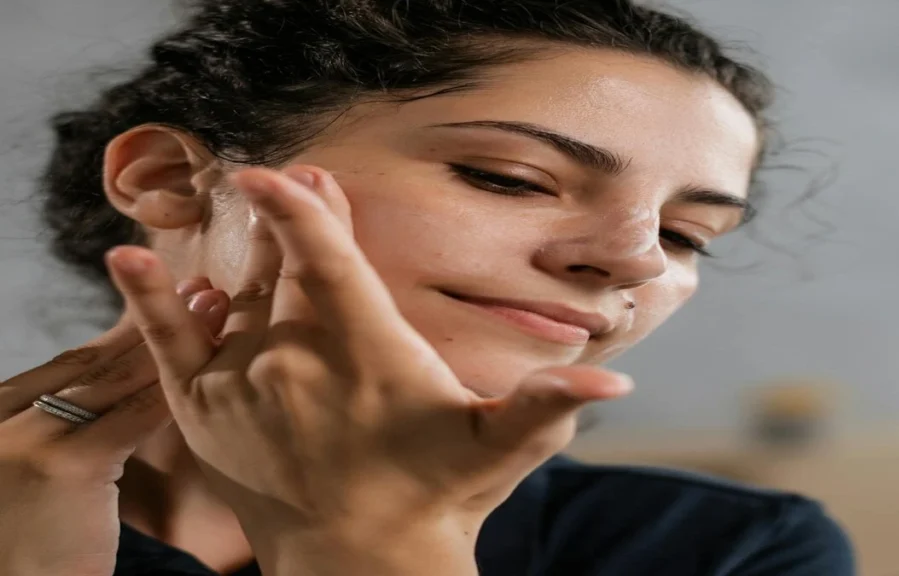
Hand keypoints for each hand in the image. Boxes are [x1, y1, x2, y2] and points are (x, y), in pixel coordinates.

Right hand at [0, 279, 226, 575]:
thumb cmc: (30, 550)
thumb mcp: (38, 477)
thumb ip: (66, 433)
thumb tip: (118, 392)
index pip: (73, 363)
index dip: (125, 331)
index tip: (170, 297)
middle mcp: (5, 419)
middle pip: (94, 361)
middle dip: (154, 320)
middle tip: (202, 288)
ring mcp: (30, 440)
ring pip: (115, 380)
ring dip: (172, 339)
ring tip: (215, 307)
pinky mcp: (64, 467)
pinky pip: (131, 418)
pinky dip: (172, 390)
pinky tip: (210, 367)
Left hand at [107, 165, 633, 575]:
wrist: (362, 562)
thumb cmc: (437, 496)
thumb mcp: (499, 449)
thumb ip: (549, 407)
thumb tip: (616, 382)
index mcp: (368, 353)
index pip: (328, 261)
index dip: (302, 209)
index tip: (283, 171)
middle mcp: (298, 361)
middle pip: (285, 268)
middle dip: (292, 221)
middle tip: (296, 179)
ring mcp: (245, 385)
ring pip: (236, 295)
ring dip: (248, 252)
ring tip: (255, 214)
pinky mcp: (206, 412)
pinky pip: (168, 342)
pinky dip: (151, 297)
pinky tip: (130, 259)